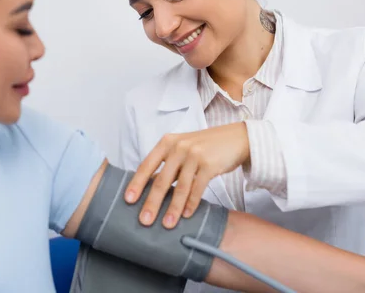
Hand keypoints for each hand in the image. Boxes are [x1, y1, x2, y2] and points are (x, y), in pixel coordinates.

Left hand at [125, 122, 249, 228]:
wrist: (236, 138)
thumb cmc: (205, 146)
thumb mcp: (182, 148)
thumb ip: (167, 164)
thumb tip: (149, 188)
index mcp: (166, 143)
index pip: (146, 165)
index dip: (136, 183)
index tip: (128, 200)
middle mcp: (178, 147)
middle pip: (161, 180)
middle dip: (152, 203)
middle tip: (144, 220)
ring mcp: (194, 155)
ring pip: (179, 187)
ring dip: (173, 208)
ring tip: (167, 224)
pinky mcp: (209, 164)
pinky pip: (197, 188)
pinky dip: (191, 203)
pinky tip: (186, 215)